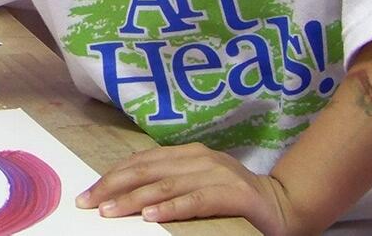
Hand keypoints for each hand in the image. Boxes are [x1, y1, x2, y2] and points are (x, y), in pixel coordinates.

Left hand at [78, 143, 296, 234]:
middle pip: (148, 170)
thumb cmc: (233, 203)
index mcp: (188, 155)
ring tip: (110, 210)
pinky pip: (197, 200)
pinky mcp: (234, 194)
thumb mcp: (195, 189)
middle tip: (89, 202)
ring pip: (168, 184)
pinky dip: (173, 207)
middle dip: (114, 186)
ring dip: (136, 199)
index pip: (141, 163)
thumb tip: (123, 196)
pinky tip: (152, 216)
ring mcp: (219, 173)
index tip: (88, 193)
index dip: (112, 176)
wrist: (283, 208)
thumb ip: (168, 186)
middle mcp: (201, 158)